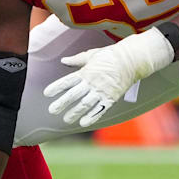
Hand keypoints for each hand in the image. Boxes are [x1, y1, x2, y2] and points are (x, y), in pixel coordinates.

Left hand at [44, 28, 173, 127]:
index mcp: (85, 72)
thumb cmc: (110, 55)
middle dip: (62, 103)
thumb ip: (76, 60)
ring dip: (75, 112)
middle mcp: (92, 83)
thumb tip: (63, 61)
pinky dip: (92, 116)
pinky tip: (84, 123)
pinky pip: (100, 109)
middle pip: (73, 95)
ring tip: (66, 119)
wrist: (131, 59)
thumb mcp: (91, 55)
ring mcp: (102, 91)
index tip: (47, 93)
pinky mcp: (111, 97)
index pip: (67, 81)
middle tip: (52, 110)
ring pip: (85, 104)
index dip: (56, 88)